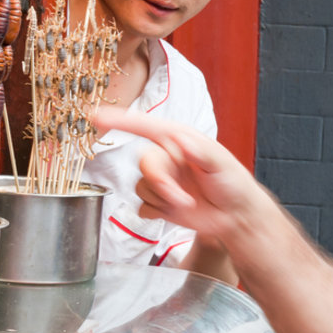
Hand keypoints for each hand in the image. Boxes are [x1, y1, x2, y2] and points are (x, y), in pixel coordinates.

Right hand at [92, 106, 276, 247]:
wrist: (236, 216)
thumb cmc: (233, 182)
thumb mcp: (222, 163)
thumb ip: (201, 152)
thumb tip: (180, 142)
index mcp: (179, 140)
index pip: (145, 126)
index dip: (120, 120)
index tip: (96, 116)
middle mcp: (166, 158)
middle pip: (144, 162)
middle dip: (160, 181)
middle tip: (181, 197)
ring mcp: (161, 181)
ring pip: (141, 187)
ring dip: (163, 199)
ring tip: (188, 203)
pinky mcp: (158, 203)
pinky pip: (142, 207)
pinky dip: (158, 212)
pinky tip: (177, 212)